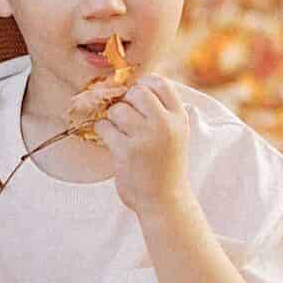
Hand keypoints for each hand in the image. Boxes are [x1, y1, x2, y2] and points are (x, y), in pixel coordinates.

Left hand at [92, 74, 191, 215]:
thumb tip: (133, 87)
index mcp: (179, 118)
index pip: (159, 82)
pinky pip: (104, 127)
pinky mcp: (126, 151)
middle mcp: (165, 124)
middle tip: (125, 118)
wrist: (164, 200)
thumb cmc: (166, 166)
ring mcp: (145, 137)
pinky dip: (103, 132)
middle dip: (126, 102)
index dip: (143, 86)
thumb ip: (162, 112)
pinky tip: (112, 142)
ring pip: (117, 109)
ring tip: (119, 132)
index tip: (136, 100)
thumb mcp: (175, 134)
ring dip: (112, 118)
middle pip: (136, 92)